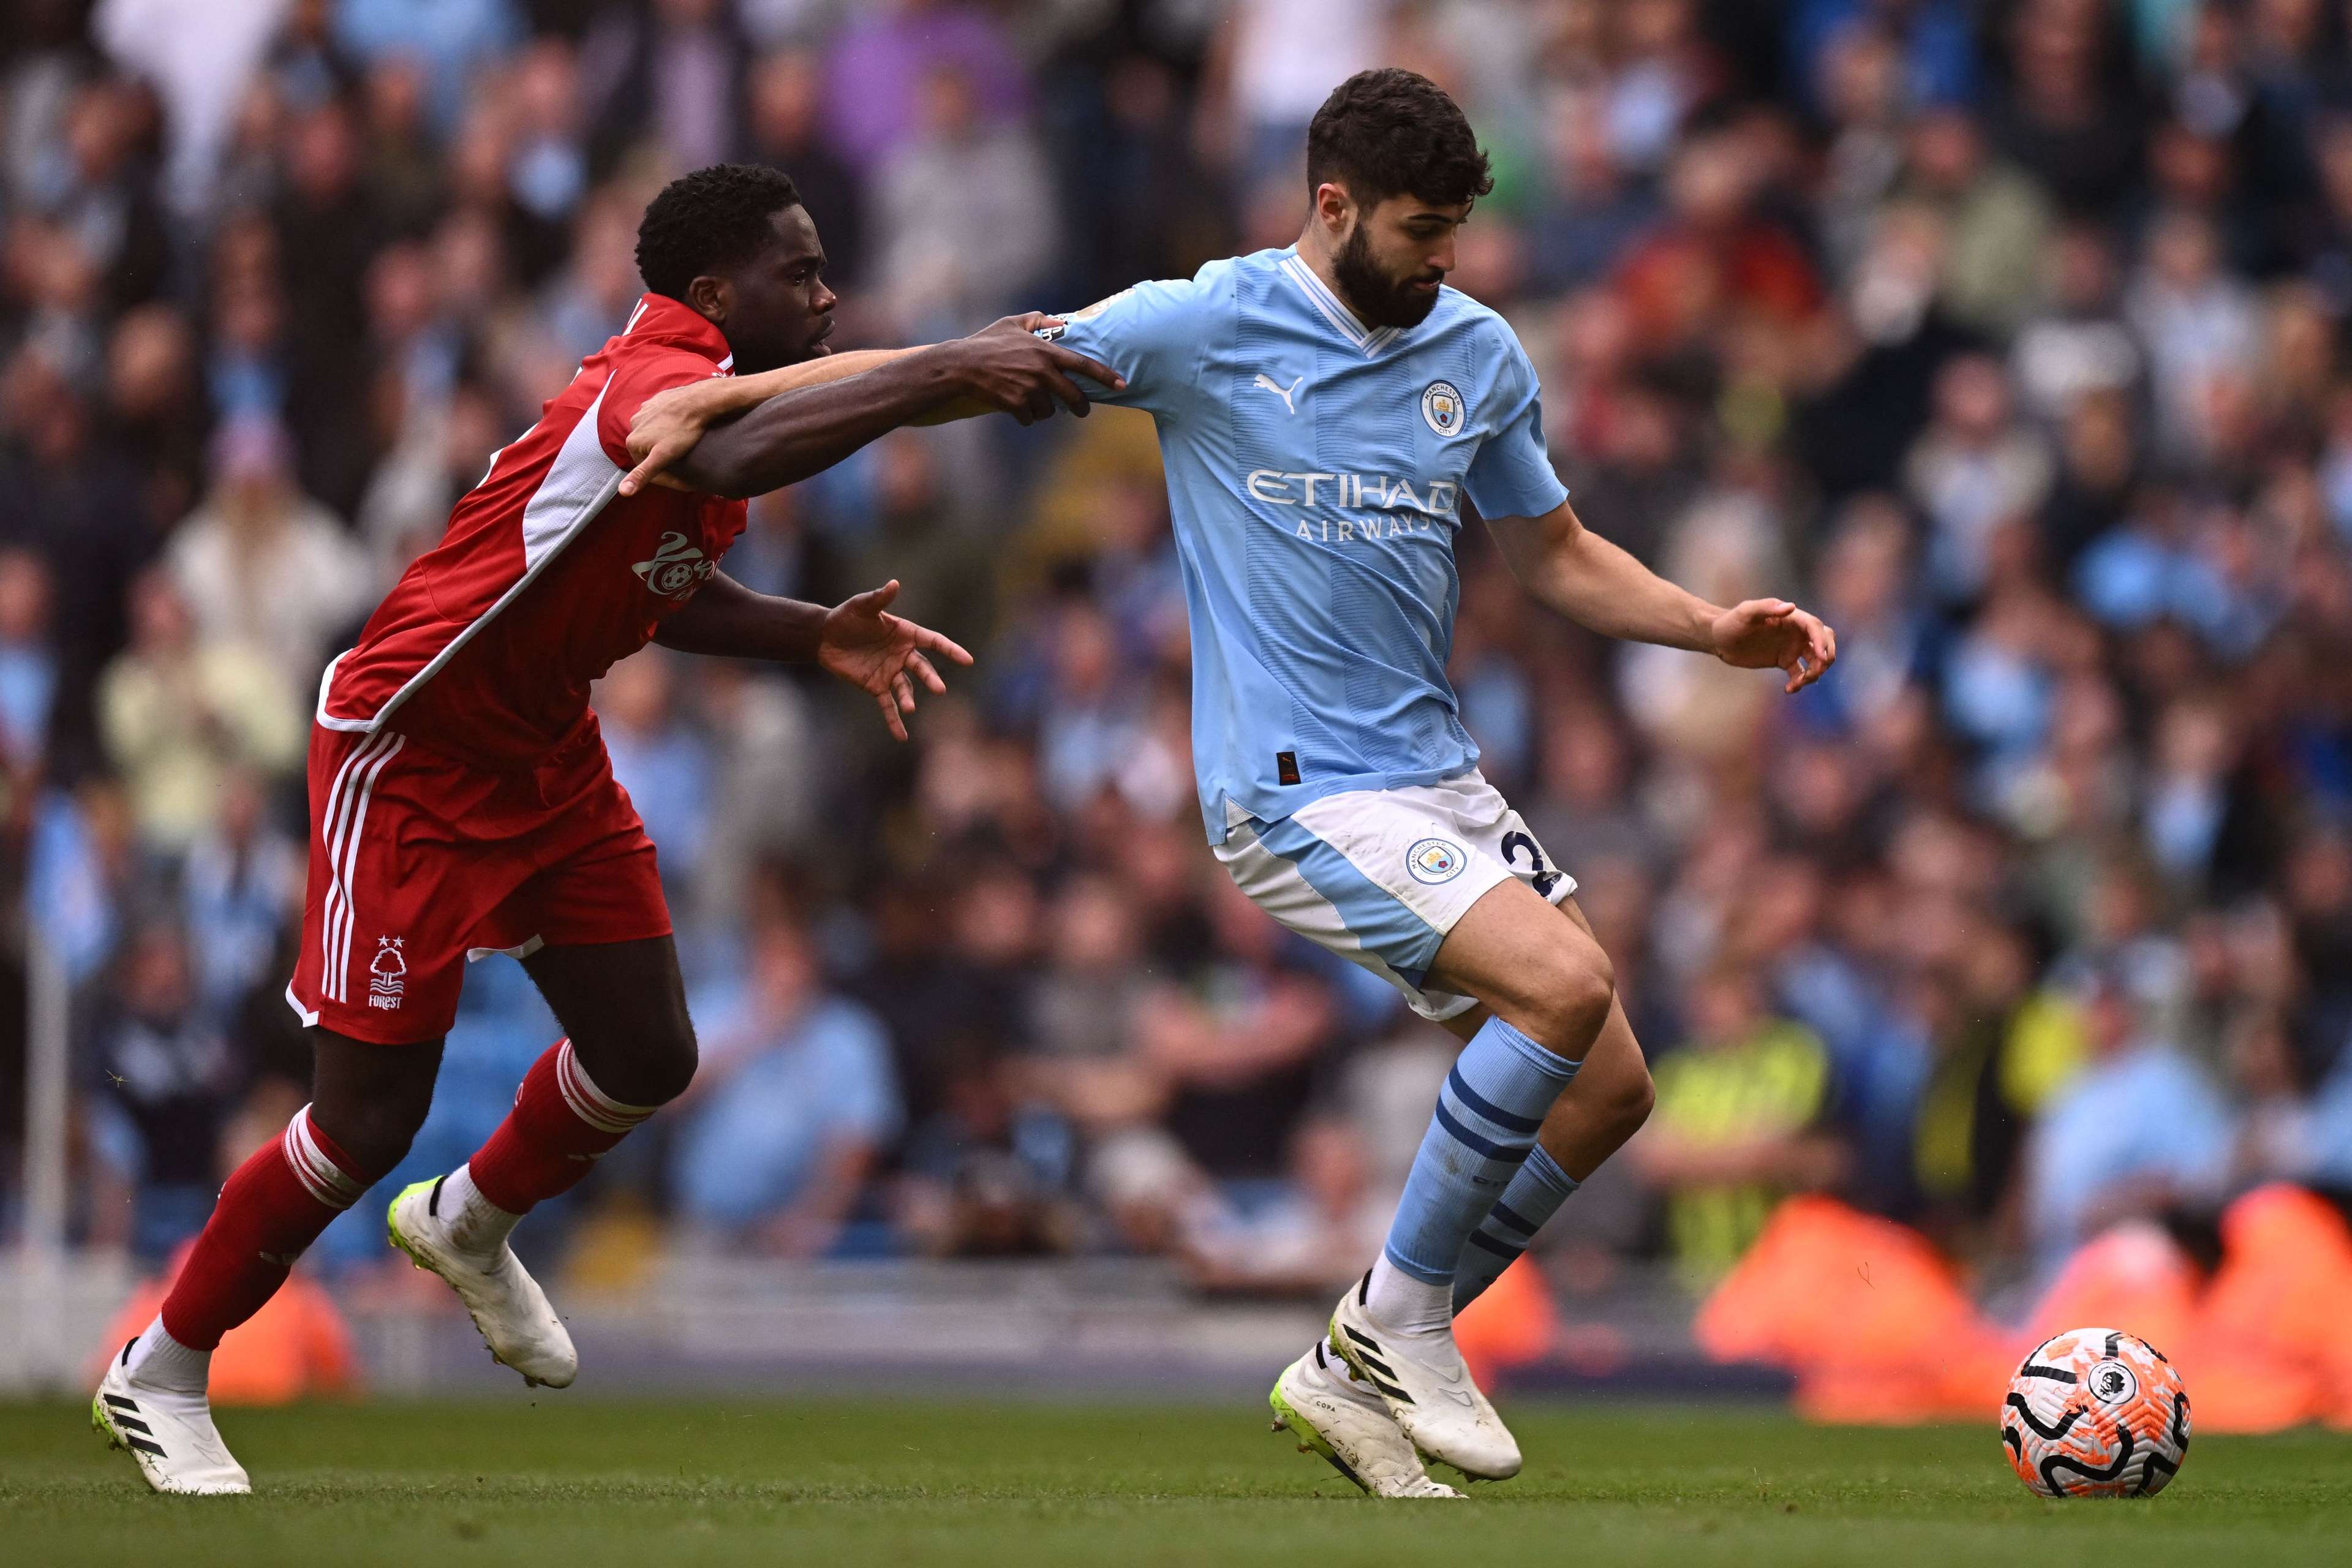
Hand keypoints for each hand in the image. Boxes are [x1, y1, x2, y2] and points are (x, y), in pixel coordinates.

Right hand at [620, 377, 740, 495]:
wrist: (699, 402)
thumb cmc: (683, 431)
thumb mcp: (662, 457)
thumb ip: (642, 474)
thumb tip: (622, 491)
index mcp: (632, 441)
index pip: (645, 468)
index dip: (664, 477)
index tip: (682, 481)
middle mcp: (634, 424)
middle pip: (649, 451)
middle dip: (665, 459)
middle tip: (685, 464)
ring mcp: (645, 410)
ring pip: (655, 436)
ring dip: (666, 443)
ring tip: (684, 448)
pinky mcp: (657, 401)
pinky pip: (661, 420)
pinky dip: (669, 428)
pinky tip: (682, 431)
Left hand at [815, 580, 974, 740]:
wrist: (824, 637)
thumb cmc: (846, 617)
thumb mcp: (861, 606)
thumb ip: (878, 598)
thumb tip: (894, 584)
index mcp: (905, 634)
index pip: (933, 642)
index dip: (950, 650)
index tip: (967, 660)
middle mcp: (902, 655)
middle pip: (922, 668)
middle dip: (930, 679)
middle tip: (939, 689)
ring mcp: (890, 672)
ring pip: (905, 688)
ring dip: (909, 698)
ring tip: (909, 707)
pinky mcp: (875, 686)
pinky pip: (888, 706)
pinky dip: (894, 721)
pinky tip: (901, 737)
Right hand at [946, 315, 1124, 424]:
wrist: (961, 365)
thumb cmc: (986, 342)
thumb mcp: (1012, 323)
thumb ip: (1038, 321)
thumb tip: (1060, 321)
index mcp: (1046, 351)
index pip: (1083, 365)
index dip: (1105, 376)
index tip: (1122, 384)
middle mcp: (1042, 371)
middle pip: (1074, 397)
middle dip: (1081, 407)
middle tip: (1081, 410)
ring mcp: (1030, 390)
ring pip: (1050, 410)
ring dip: (1044, 409)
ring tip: (1028, 399)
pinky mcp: (1017, 405)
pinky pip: (1031, 418)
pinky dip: (1025, 416)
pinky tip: (1015, 407)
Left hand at [1708, 598, 1837, 692]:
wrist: (1718, 638)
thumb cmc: (1730, 621)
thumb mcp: (1746, 612)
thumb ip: (1766, 607)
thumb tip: (1791, 607)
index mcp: (1791, 618)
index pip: (1815, 627)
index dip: (1821, 641)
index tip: (1820, 657)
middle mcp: (1795, 632)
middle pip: (1824, 641)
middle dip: (1827, 656)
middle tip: (1815, 671)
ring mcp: (1791, 647)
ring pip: (1816, 660)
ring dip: (1815, 672)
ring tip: (1798, 683)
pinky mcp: (1784, 661)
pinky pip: (1800, 673)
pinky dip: (1800, 682)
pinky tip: (1789, 689)